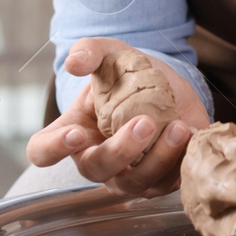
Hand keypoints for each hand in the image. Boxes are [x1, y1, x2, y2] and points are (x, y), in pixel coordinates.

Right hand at [24, 37, 210, 198]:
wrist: (168, 84)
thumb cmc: (128, 73)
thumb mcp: (109, 53)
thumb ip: (89, 51)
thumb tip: (75, 61)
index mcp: (72, 131)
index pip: (43, 150)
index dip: (53, 149)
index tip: (76, 134)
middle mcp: (96, 159)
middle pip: (96, 169)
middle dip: (121, 150)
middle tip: (145, 123)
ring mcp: (127, 175)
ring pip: (135, 183)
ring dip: (158, 158)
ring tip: (179, 128)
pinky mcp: (159, 180)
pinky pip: (167, 184)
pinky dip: (180, 163)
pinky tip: (191, 137)